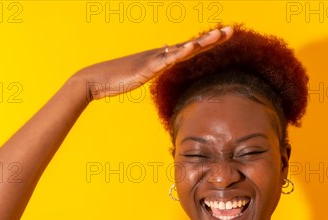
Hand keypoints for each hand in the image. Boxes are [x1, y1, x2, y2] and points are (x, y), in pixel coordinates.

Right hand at [73, 26, 232, 100]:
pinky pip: (166, 60)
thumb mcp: (141, 70)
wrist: (95, 80)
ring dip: (202, 42)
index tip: (225, 35)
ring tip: (220, 35)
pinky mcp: (145, 68)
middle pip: (191, 45)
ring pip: (183, 49)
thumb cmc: (116, 78)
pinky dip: (180, 53)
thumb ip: (156, 62)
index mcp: (161, 57)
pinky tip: (192, 48)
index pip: (189, 48)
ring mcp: (153, 60)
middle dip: (213, 38)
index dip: (208, 42)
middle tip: (232, 30)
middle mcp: (160, 54)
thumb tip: (168, 51)